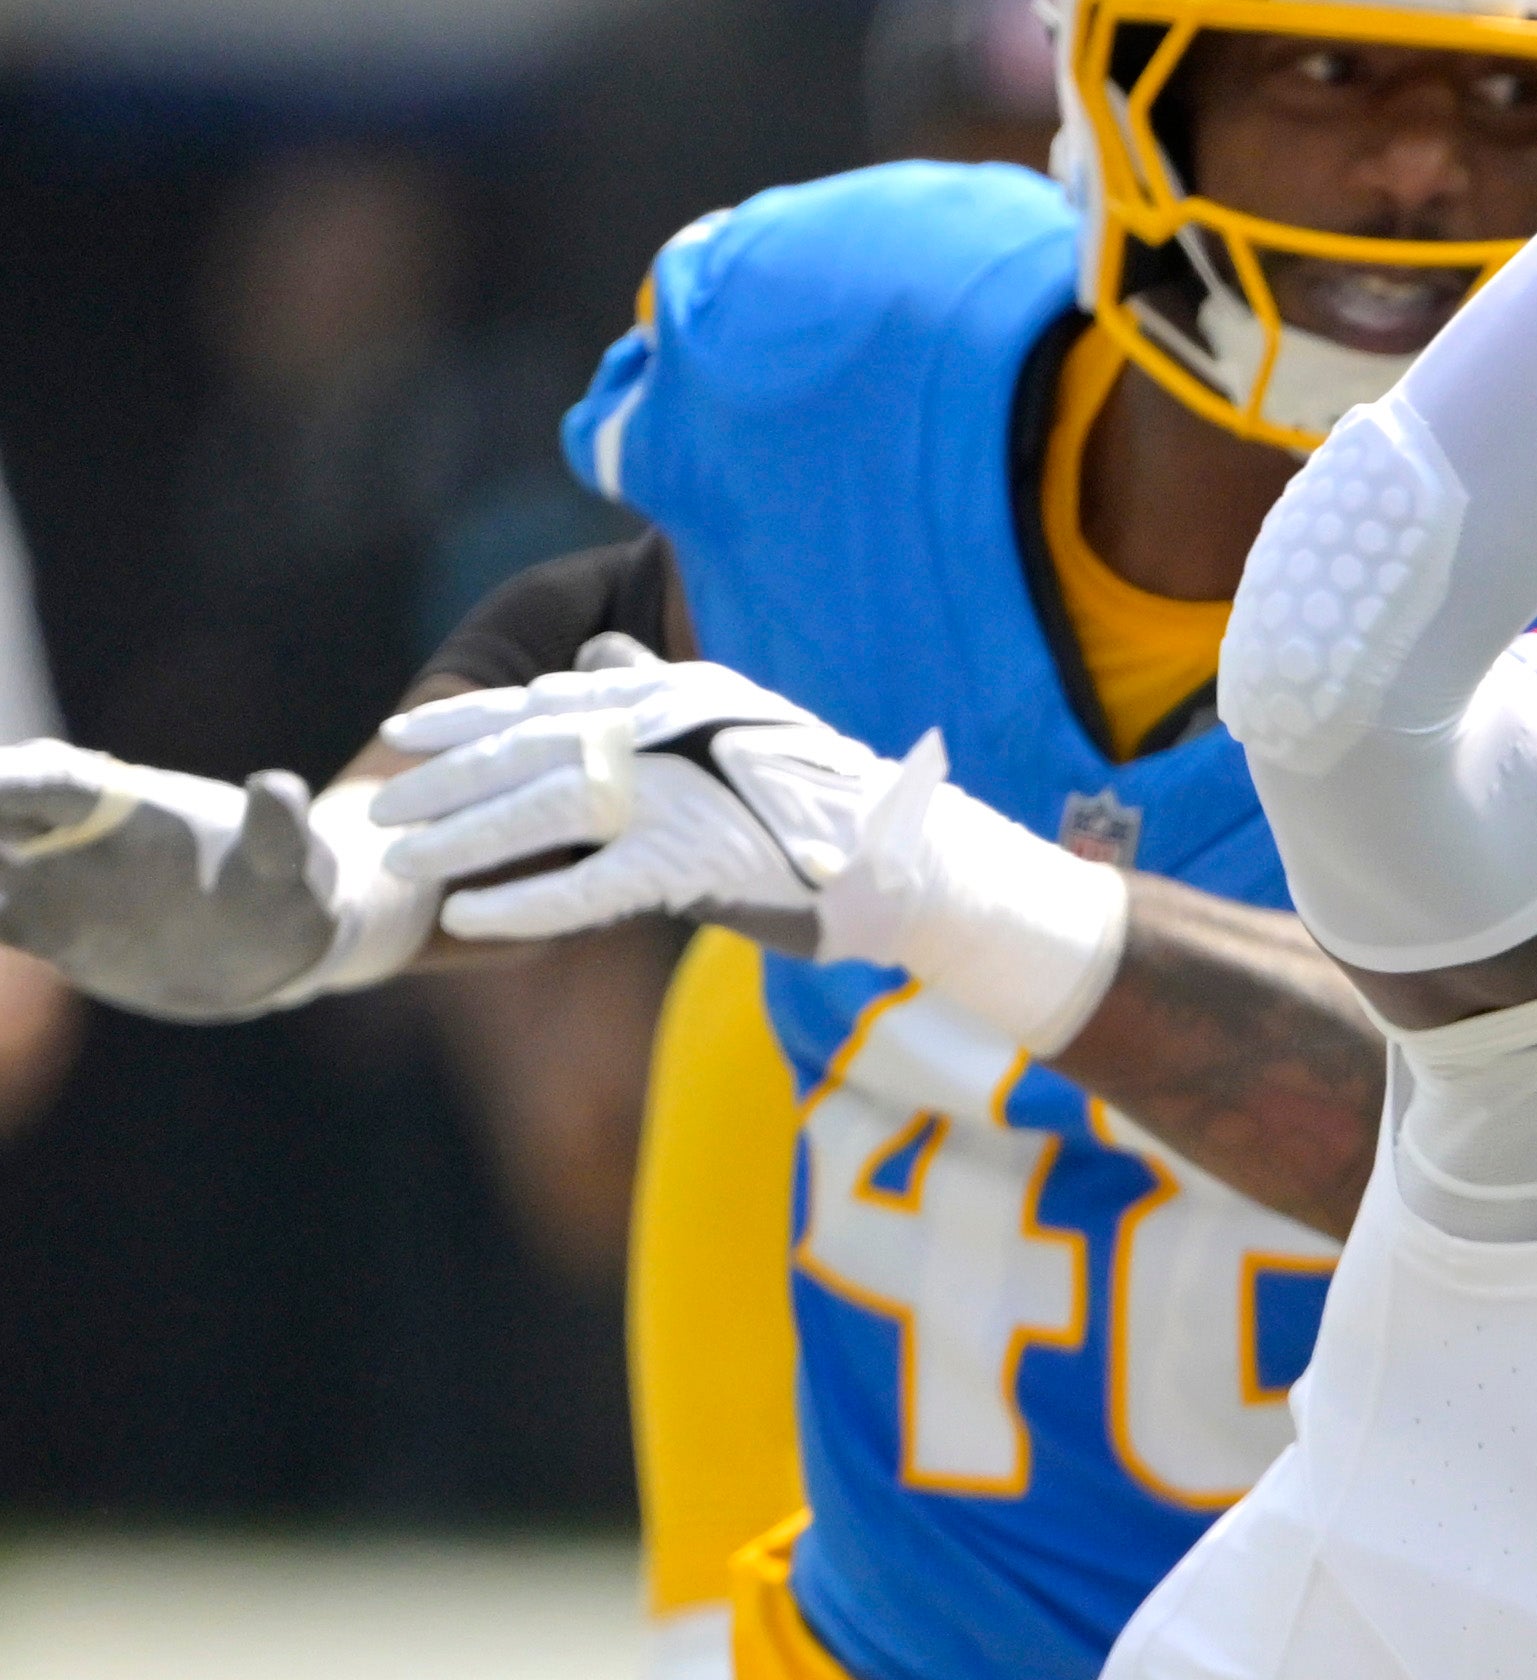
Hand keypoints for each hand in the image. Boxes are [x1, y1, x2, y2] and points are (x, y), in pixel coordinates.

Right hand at [0, 746, 424, 1019]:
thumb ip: (279, 831)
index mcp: (119, 801)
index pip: (47, 779)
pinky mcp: (49, 929)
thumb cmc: (285, 886)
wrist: (275, 942)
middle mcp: (71, 833)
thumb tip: (280, 788)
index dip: (5, 783)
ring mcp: (52, 879)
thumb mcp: (293, 862)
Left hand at [370, 641, 862, 955]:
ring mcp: (673, 793)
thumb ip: (657, 685)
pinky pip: (589, 883)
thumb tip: (600, 651)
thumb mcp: (733, 718)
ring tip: (404, 864)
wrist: (902, 852)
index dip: (465, 721)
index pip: (540, 703)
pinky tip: (470, 919)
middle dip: (443, 781)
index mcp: (662, 697)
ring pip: (540, 810)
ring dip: (463, 837)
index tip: (403, 735)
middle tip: (382, 810)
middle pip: (522, 752)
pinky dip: (525, 900)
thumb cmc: (819, 795)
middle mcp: (658, 732)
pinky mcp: (692, 860)